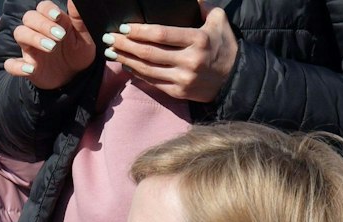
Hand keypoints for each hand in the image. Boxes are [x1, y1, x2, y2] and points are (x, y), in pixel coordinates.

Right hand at [2, 2, 98, 90]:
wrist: (76, 78)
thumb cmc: (78, 54)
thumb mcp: (85, 38)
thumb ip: (79, 19)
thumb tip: (74, 0)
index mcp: (53, 22)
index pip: (43, 7)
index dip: (47, 9)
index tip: (58, 16)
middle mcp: (38, 32)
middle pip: (29, 17)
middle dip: (42, 24)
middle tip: (60, 36)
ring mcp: (30, 49)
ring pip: (20, 33)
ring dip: (33, 38)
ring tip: (51, 48)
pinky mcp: (26, 66)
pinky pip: (11, 65)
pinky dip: (17, 67)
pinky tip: (31, 69)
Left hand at [104, 5, 238, 102]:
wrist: (233, 79)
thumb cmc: (224, 46)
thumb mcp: (218, 21)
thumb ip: (202, 6)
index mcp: (199, 40)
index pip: (162, 35)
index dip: (140, 31)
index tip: (124, 26)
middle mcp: (189, 60)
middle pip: (149, 52)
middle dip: (125, 44)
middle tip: (109, 37)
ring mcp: (182, 78)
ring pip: (147, 69)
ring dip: (125, 59)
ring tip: (110, 51)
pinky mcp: (178, 92)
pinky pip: (152, 81)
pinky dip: (136, 73)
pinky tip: (125, 65)